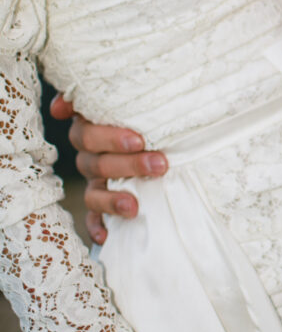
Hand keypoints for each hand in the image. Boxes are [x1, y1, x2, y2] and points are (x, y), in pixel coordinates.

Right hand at [50, 95, 167, 244]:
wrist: (168, 145)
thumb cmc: (152, 118)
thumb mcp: (140, 101)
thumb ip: (110, 95)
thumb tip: (62, 106)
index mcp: (94, 129)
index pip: (88, 133)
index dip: (111, 138)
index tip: (139, 140)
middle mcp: (91, 156)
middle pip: (96, 162)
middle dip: (129, 165)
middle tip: (160, 165)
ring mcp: (95, 182)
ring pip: (94, 192)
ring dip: (113, 200)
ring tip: (134, 206)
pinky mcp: (102, 206)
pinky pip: (93, 219)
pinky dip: (97, 227)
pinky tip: (107, 236)